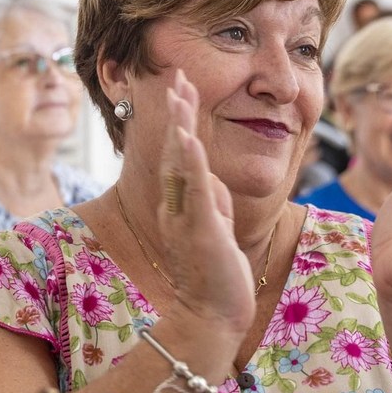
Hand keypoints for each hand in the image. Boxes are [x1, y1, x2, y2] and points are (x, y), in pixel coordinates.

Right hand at [153, 70, 254, 338]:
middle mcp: (177, 206)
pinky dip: (190, 162)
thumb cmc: (215, 278)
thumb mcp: (216, 230)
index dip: (181, 119)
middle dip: (178, 110)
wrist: (211, 317)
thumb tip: (211, 181)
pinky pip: (195, 190)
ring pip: (182, 162)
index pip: (181, 154)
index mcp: (181, 205)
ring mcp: (187, 216)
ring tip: (181, 92)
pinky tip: (187, 138)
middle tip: (178, 75)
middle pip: (175, 149)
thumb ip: (213, 203)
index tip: (183, 89)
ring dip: (181, 124)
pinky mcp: (202, 229)